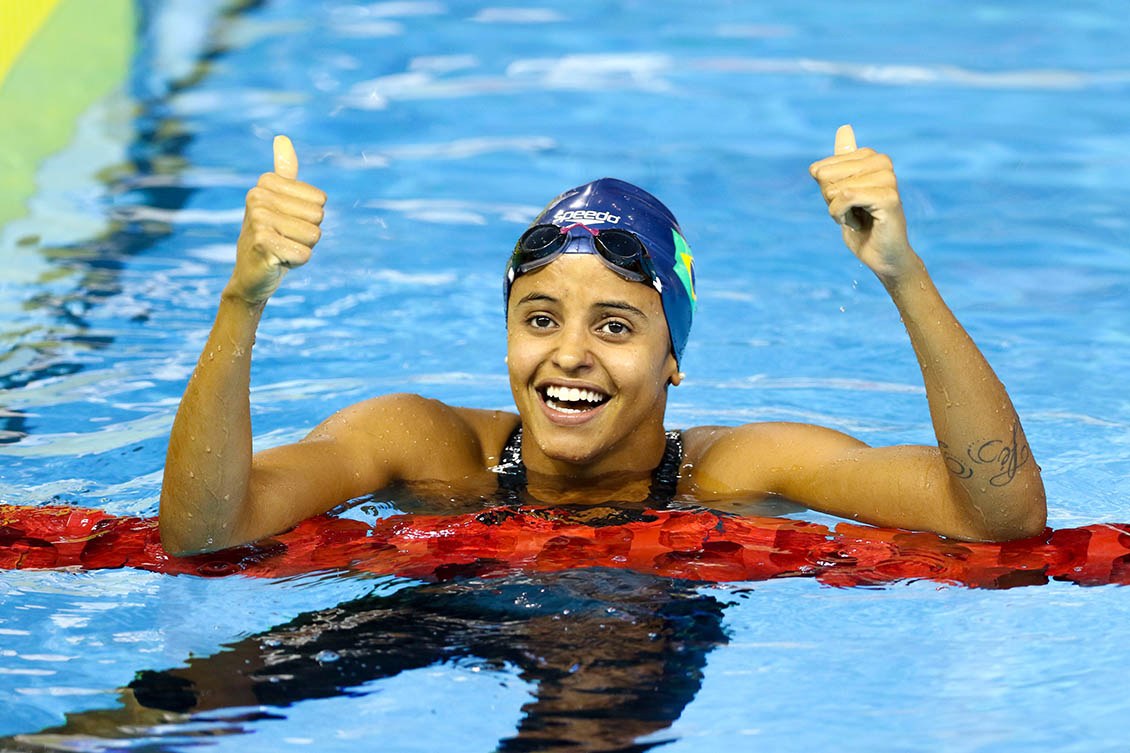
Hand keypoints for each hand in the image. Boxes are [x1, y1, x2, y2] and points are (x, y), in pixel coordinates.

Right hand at [226, 135, 327, 303]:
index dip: (309, 218)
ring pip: (314, 235)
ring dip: (301, 248)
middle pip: (318, 217)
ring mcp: (258, 219)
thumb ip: (284, 172)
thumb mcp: (278, 202)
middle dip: (307, 235)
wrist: (251, 276)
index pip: (320, 200)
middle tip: (284, 239)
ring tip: (280, 249)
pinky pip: (305, 254)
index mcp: (265, 182)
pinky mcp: (263, 243)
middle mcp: (257, 196)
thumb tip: (282, 138)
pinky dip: (296, 263)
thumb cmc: (272, 237)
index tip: (286, 224)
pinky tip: (277, 262)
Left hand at [809, 125, 915, 282]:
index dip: (826, 193)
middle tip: (851, 213)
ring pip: (836, 188)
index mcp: (871, 157)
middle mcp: (882, 162)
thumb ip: (841, 163)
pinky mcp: (888, 197)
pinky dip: (841, 215)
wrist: (881, 256)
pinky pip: (846, 197)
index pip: (823, 168)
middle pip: (827, 175)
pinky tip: (856, 224)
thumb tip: (844, 127)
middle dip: (830, 201)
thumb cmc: (862, 225)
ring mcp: (888, 178)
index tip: (845, 204)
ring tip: (857, 218)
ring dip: (838, 210)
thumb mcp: (842, 191)